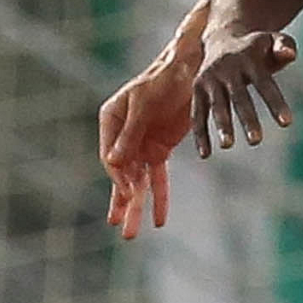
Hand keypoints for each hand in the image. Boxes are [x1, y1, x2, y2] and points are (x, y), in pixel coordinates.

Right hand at [100, 59, 198, 239]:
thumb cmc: (163, 77)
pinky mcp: (160, 148)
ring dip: (137, 206)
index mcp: (111, 119)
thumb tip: (113, 162)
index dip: (119, 177)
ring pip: (137, 181)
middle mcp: (122, 135)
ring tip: (131, 234)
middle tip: (122, 230)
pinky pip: (157, 176)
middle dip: (123, 203)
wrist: (191, 67)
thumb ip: (132, 131)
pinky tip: (159, 219)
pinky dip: (159, 196)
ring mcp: (141, 143)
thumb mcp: (145, 102)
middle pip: (121, 174)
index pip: (111, 156)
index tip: (129, 192)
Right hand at [191, 30, 296, 156]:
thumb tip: (289, 55)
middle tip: (256, 141)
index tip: (287, 123)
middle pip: (239, 96)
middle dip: (247, 118)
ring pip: (216, 105)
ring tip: (228, 145)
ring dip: (221, 125)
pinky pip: (198, 113)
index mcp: (249, 58)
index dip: (275, 103)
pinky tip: (206, 154)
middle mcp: (227, 68)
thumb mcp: (272, 40)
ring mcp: (210, 79)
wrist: (221, 38)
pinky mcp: (197, 89)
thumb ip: (284, 46)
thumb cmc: (256, 48)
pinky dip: (200, 133)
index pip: (264, 83)